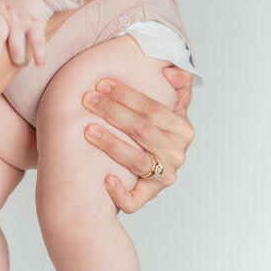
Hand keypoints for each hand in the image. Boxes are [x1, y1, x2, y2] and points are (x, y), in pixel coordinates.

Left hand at [81, 67, 193, 211]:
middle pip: (143, 131)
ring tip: (88, 130)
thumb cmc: (152, 129)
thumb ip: (176, 83)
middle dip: (113, 112)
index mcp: (183, 130)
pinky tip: (105, 178)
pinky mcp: (147, 196)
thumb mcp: (168, 105)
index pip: (154, 109)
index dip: (127, 95)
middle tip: (88, 100)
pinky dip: (120, 192)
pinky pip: (134, 200)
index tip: (102, 84)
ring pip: (137, 161)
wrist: (145, 167)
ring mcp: (163, 177)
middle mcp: (176, 155)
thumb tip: (169, 70)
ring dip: (111, 144)